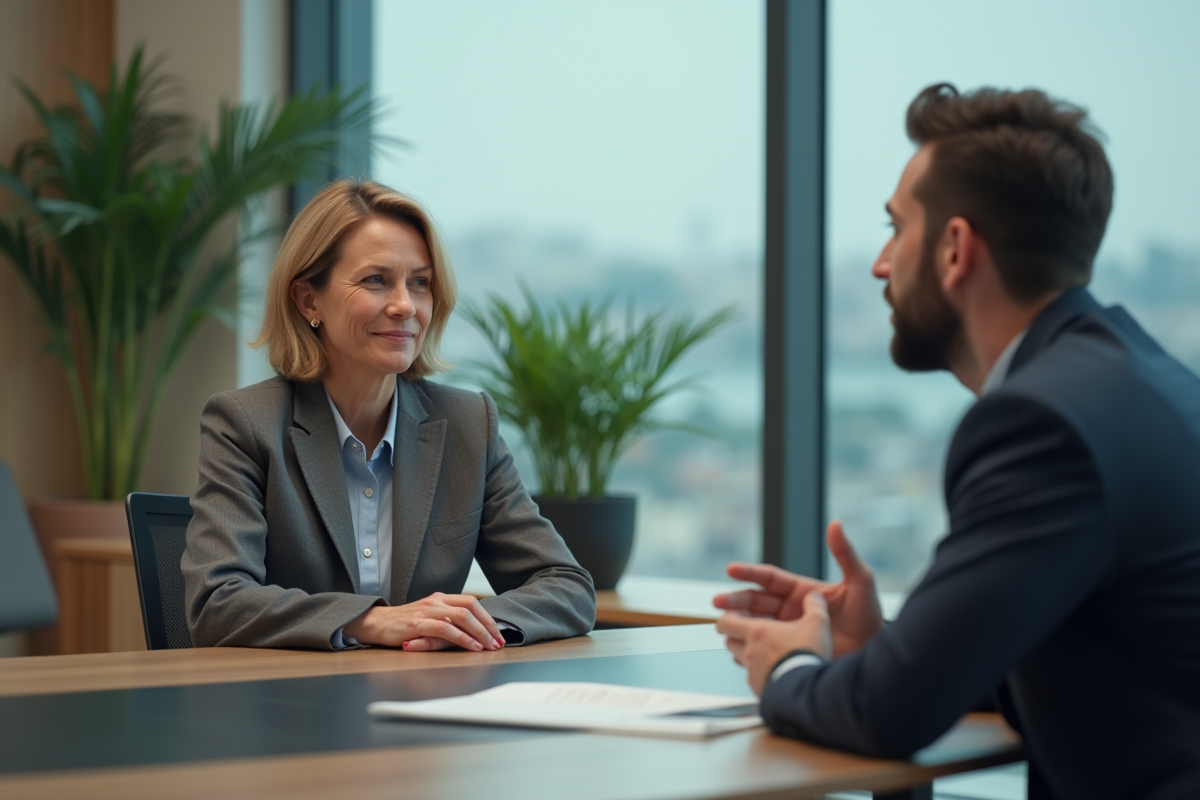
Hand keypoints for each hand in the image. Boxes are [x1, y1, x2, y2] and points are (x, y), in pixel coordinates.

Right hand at [343, 593, 504, 650]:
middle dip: (488, 625)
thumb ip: (447, 620)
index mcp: (441, 598)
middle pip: (471, 607)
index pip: (471, 602)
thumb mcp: (429, 617)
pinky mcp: (417, 624)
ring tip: (489, 646)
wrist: (376, 623)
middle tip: (498, 642)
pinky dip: (462, 638)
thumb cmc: (404, 624)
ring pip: (461, 616)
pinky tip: (472, 646)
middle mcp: (436, 601)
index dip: (487, 618)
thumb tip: (473, 632)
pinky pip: (445, 628)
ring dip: (479, 632)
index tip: (498, 633)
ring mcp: (427, 611)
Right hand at [713, 520, 883, 657]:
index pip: (769, 578)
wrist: (874, 653)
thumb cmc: (870, 617)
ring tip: (721, 625)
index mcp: (802, 590)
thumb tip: (835, 524)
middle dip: (735, 600)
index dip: (749, 573)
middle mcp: (791, 609)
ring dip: (737, 622)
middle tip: (717, 603)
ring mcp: (789, 630)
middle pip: (756, 601)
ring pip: (755, 623)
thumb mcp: (860, 581)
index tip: (731, 570)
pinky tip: (734, 646)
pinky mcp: (791, 650)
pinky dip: (748, 645)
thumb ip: (845, 553)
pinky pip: (764, 646)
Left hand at [716, 592, 830, 695]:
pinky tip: (772, 672)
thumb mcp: (816, 624)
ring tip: (760, 652)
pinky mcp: (758, 688)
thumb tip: (816, 597)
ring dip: (745, 655)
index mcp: (757, 632)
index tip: (732, 616)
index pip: (726, 622)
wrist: (806, 689)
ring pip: (739, 660)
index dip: (726, 618)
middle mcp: (749, 651)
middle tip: (745, 633)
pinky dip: (758, 673)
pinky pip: (752, 678)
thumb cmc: (806, 655)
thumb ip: (815, 607)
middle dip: (735, 636)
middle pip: (729, 641)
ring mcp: (752, 671)